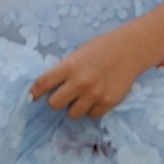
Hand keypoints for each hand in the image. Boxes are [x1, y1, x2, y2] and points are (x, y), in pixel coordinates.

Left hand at [27, 25, 154, 118]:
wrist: (131, 49)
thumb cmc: (102, 48)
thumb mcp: (79, 53)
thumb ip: (65, 69)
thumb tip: (48, 88)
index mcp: (70, 66)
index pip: (42, 83)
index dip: (34, 92)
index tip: (31, 97)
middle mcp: (80, 82)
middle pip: (54, 104)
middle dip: (57, 100)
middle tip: (64, 94)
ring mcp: (94, 94)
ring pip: (72, 114)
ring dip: (75, 107)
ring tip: (83, 96)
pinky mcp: (107, 102)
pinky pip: (91, 115)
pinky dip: (92, 108)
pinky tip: (98, 96)